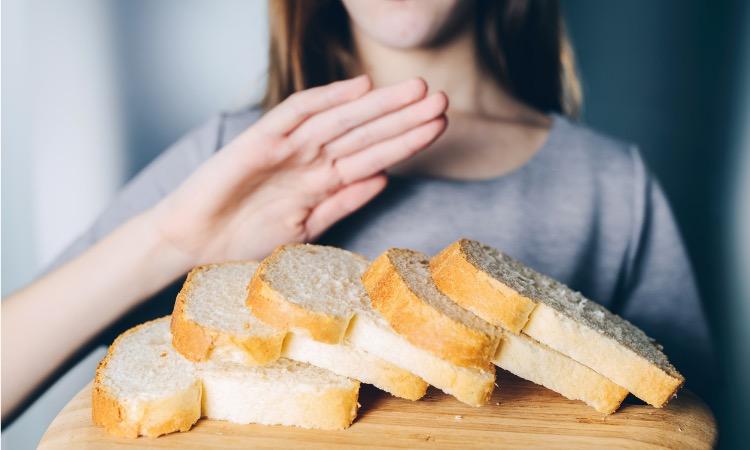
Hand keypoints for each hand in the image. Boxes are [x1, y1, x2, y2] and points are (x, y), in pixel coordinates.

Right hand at [146, 75, 447, 265]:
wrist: (192, 244)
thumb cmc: (243, 240)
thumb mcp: (305, 229)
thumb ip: (342, 203)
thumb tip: (383, 179)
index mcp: (322, 181)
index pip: (372, 156)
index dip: (406, 141)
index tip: (439, 126)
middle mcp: (309, 160)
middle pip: (364, 134)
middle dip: (403, 117)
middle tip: (441, 99)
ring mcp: (286, 148)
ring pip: (341, 121)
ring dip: (378, 107)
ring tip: (417, 91)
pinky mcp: (258, 142)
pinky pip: (295, 115)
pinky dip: (326, 100)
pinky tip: (359, 88)